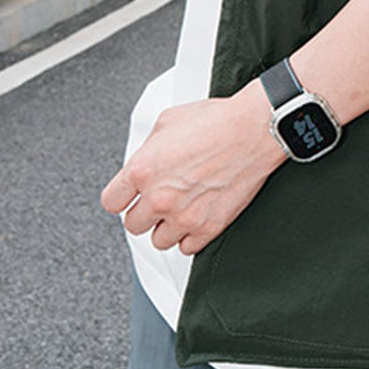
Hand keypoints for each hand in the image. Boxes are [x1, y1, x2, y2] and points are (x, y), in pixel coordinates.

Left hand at [101, 79, 285, 254]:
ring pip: (158, 241)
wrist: (256, 130)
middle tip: (161, 198)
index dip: (122, 198)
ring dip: (167, 226)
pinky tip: (198, 216)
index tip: (130, 196)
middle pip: (133, 225)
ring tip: (182, 208)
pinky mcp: (209, 227)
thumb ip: (148, 147)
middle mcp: (159, 197)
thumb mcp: (168, 121)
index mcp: (142, 169)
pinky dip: (190, 236)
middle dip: (146, 211)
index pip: (112, 202)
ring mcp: (184, 216)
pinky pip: (187, 248)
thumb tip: (146, 158)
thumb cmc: (218, 121)